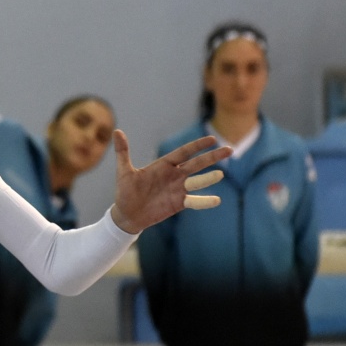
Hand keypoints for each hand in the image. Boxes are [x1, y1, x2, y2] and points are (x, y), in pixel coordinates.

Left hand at [109, 131, 229, 233]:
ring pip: (197, 182)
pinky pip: (194, 201)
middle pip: (196, 164)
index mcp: (164, 165)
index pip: (184, 152)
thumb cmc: (125, 191)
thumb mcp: (124, 171)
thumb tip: (116, 131)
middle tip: (229, 149)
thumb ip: (123, 152)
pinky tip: (217, 200)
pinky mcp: (178, 203)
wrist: (128, 214)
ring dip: (209, 178)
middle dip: (212, 157)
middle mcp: (174, 175)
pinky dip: (205, 201)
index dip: (198, 146)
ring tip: (222, 173)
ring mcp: (178, 189)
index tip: (212, 139)